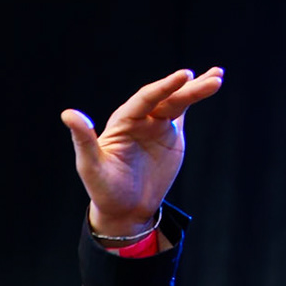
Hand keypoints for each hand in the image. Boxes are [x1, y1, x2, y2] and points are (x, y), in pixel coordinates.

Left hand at [61, 67, 223, 237]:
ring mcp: (156, 124)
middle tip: (209, 79)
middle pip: (166, 99)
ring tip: (217, 77)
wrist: (124, 209)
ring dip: (197, 89)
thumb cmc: (103, 189)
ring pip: (178, 102)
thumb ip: (83, 139)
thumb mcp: (90, 166)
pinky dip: (196, 96)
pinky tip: (212, 80)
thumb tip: (67, 113)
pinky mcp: (171, 133)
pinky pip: (184, 110)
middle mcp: (140, 118)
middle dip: (187, 89)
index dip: (164, 88)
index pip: (145, 100)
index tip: (184, 76)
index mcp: (122, 122)